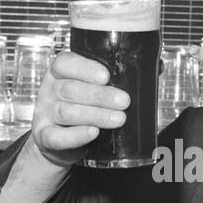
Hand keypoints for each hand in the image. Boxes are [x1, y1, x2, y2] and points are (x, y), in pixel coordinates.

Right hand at [30, 49, 128, 166]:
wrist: (62, 140)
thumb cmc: (84, 106)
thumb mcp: (95, 87)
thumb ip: (121, 75)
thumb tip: (158, 66)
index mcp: (60, 72)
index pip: (65, 63)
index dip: (84, 68)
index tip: (106, 76)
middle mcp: (49, 90)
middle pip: (70, 89)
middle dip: (99, 96)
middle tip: (124, 101)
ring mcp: (44, 114)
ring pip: (66, 113)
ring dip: (95, 115)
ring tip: (119, 119)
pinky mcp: (45, 136)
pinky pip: (56, 137)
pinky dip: (75, 136)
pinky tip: (93, 133)